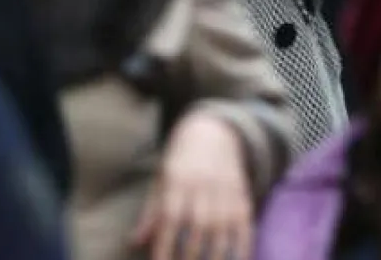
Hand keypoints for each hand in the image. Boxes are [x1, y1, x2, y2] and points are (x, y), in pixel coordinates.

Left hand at [132, 112, 252, 259]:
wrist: (213, 133)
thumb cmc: (181, 163)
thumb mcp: (160, 181)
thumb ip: (151, 213)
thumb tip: (135, 243)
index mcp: (178, 181)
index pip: (170, 217)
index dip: (165, 244)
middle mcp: (204, 186)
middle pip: (199, 224)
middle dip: (191, 254)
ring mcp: (226, 191)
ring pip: (224, 226)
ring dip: (217, 254)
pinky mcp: (243, 196)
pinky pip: (245, 224)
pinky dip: (244, 245)